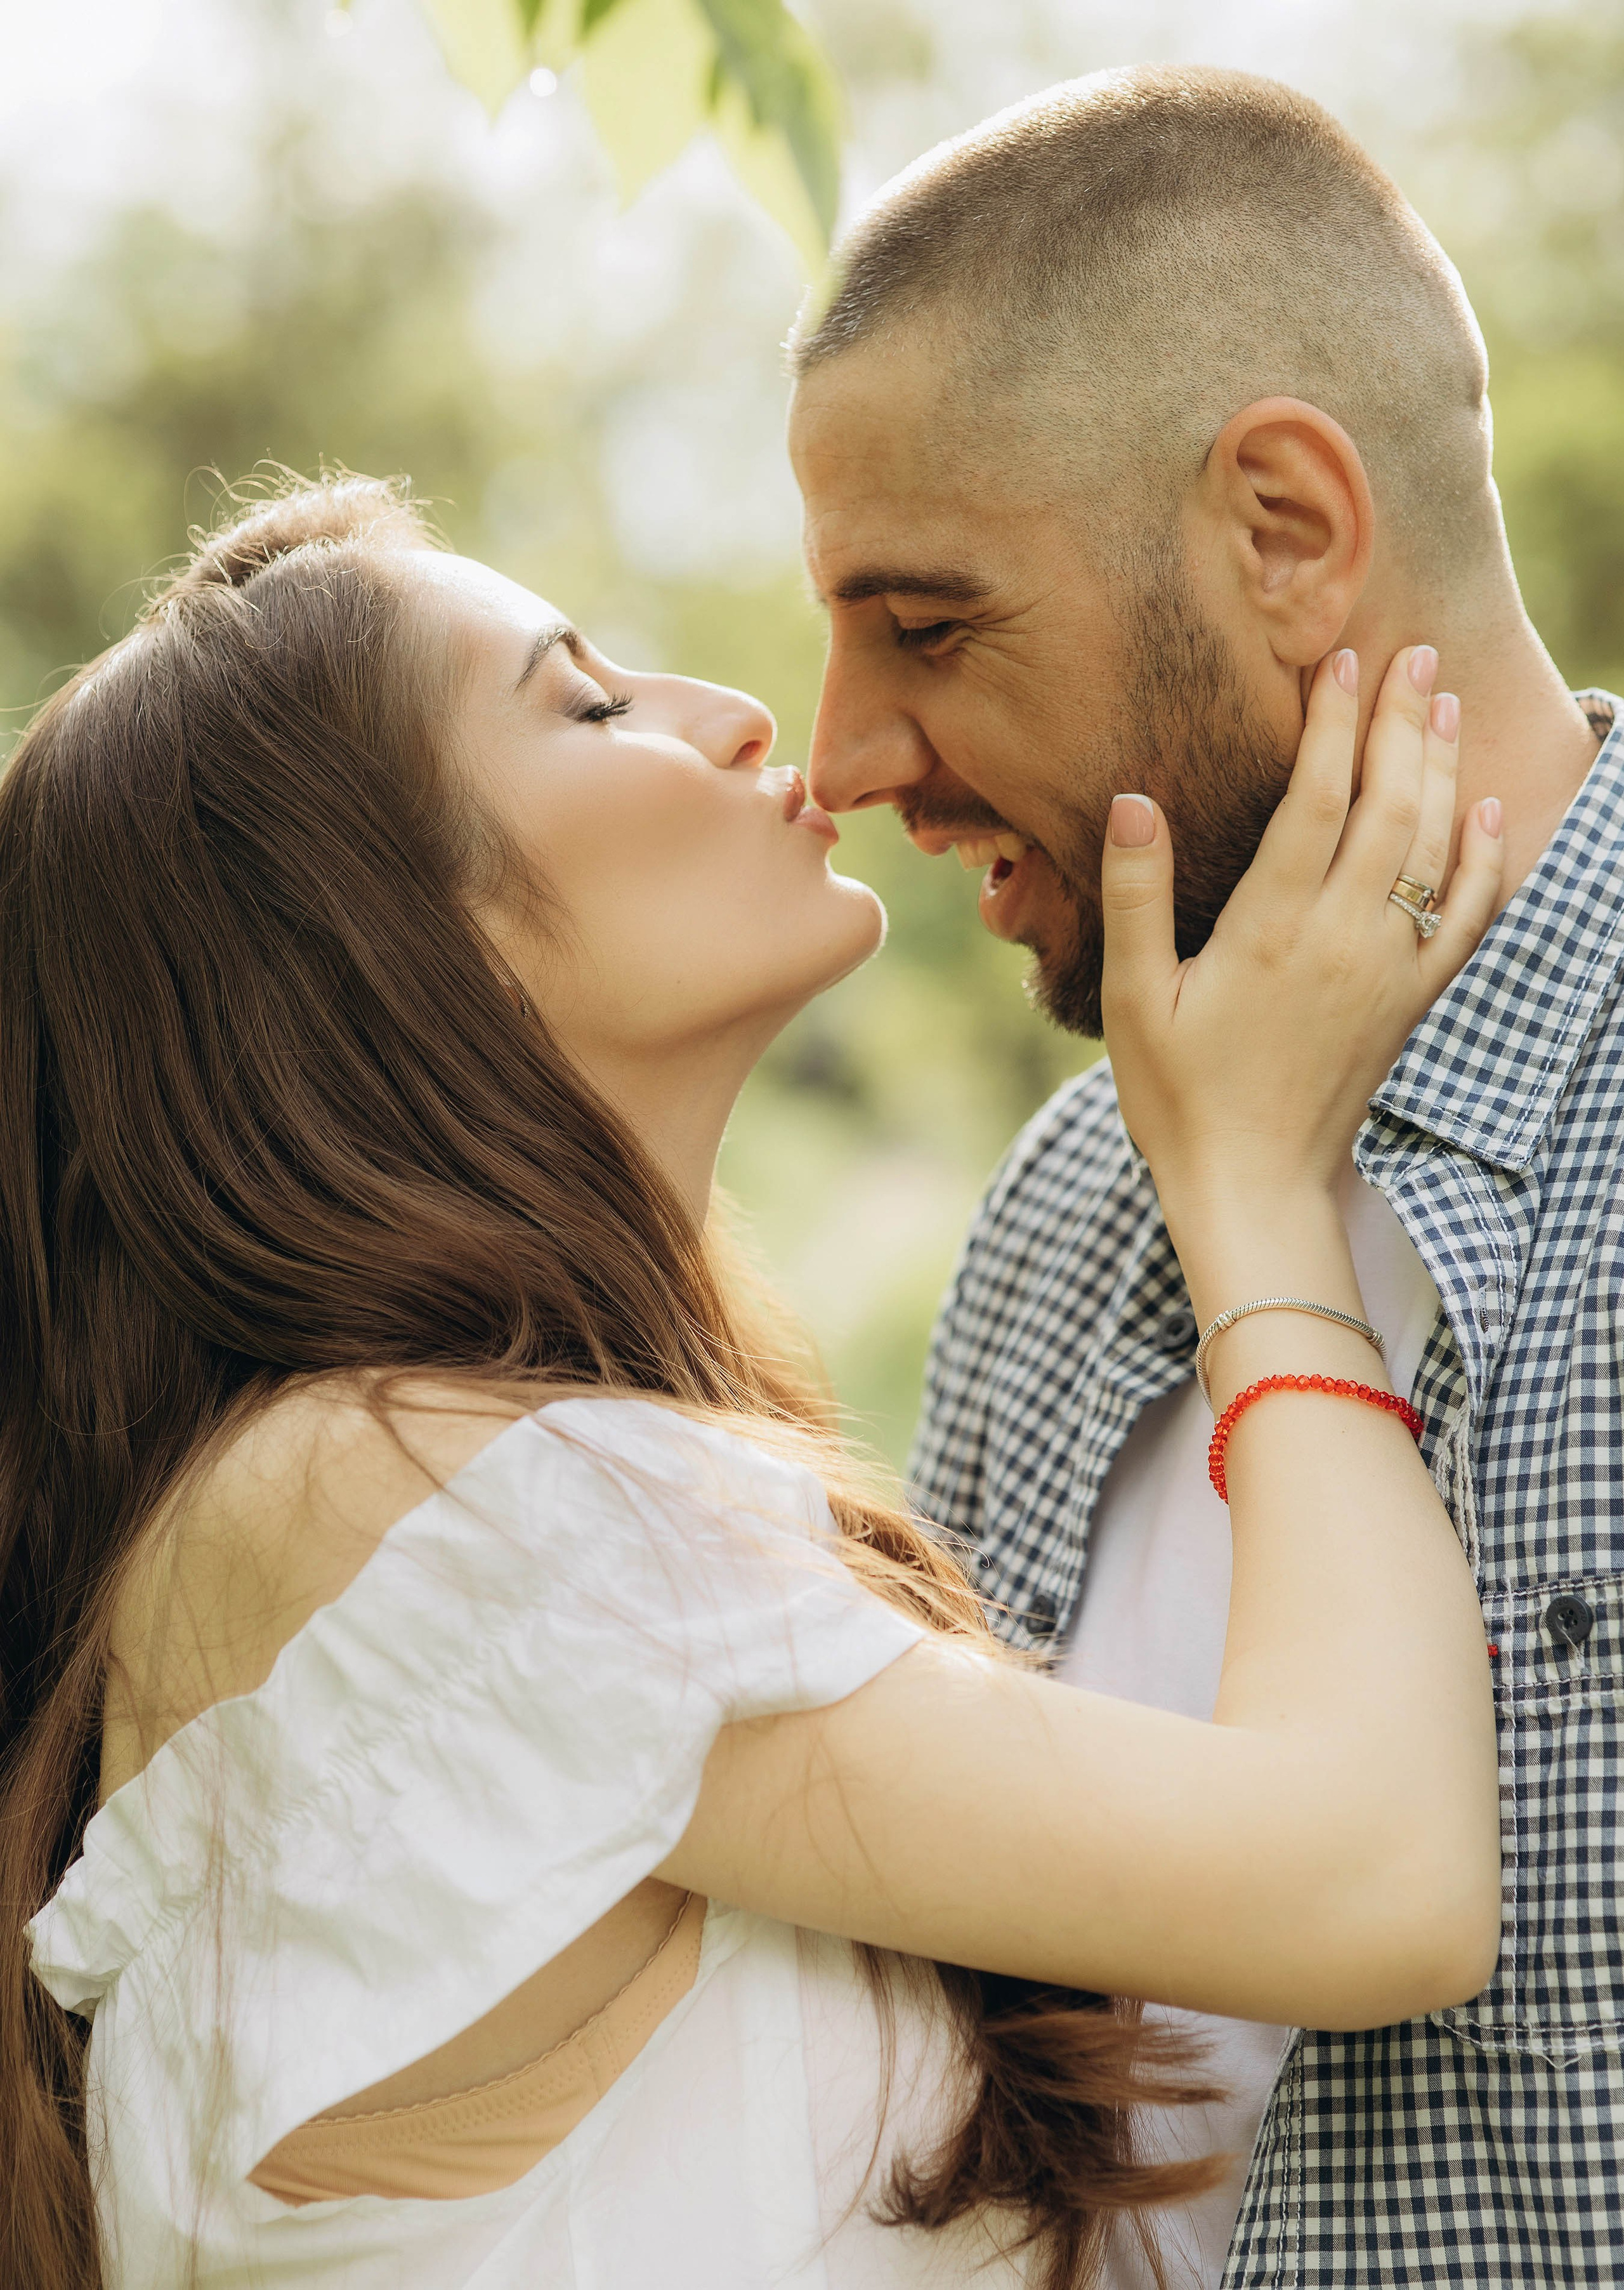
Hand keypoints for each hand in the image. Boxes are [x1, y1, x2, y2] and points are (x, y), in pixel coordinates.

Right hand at [1098, 645, 1502, 1222]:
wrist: (1256, 1188)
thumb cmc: (1179, 1098)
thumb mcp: (1133, 999)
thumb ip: (1136, 896)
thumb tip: (1136, 799)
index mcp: (1271, 930)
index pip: (1318, 800)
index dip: (1334, 724)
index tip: (1342, 660)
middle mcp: (1344, 940)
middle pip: (1392, 806)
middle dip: (1404, 723)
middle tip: (1414, 654)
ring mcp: (1389, 970)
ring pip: (1436, 849)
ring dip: (1444, 770)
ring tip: (1445, 704)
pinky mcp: (1412, 1002)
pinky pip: (1469, 917)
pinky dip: (1487, 859)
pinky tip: (1489, 811)